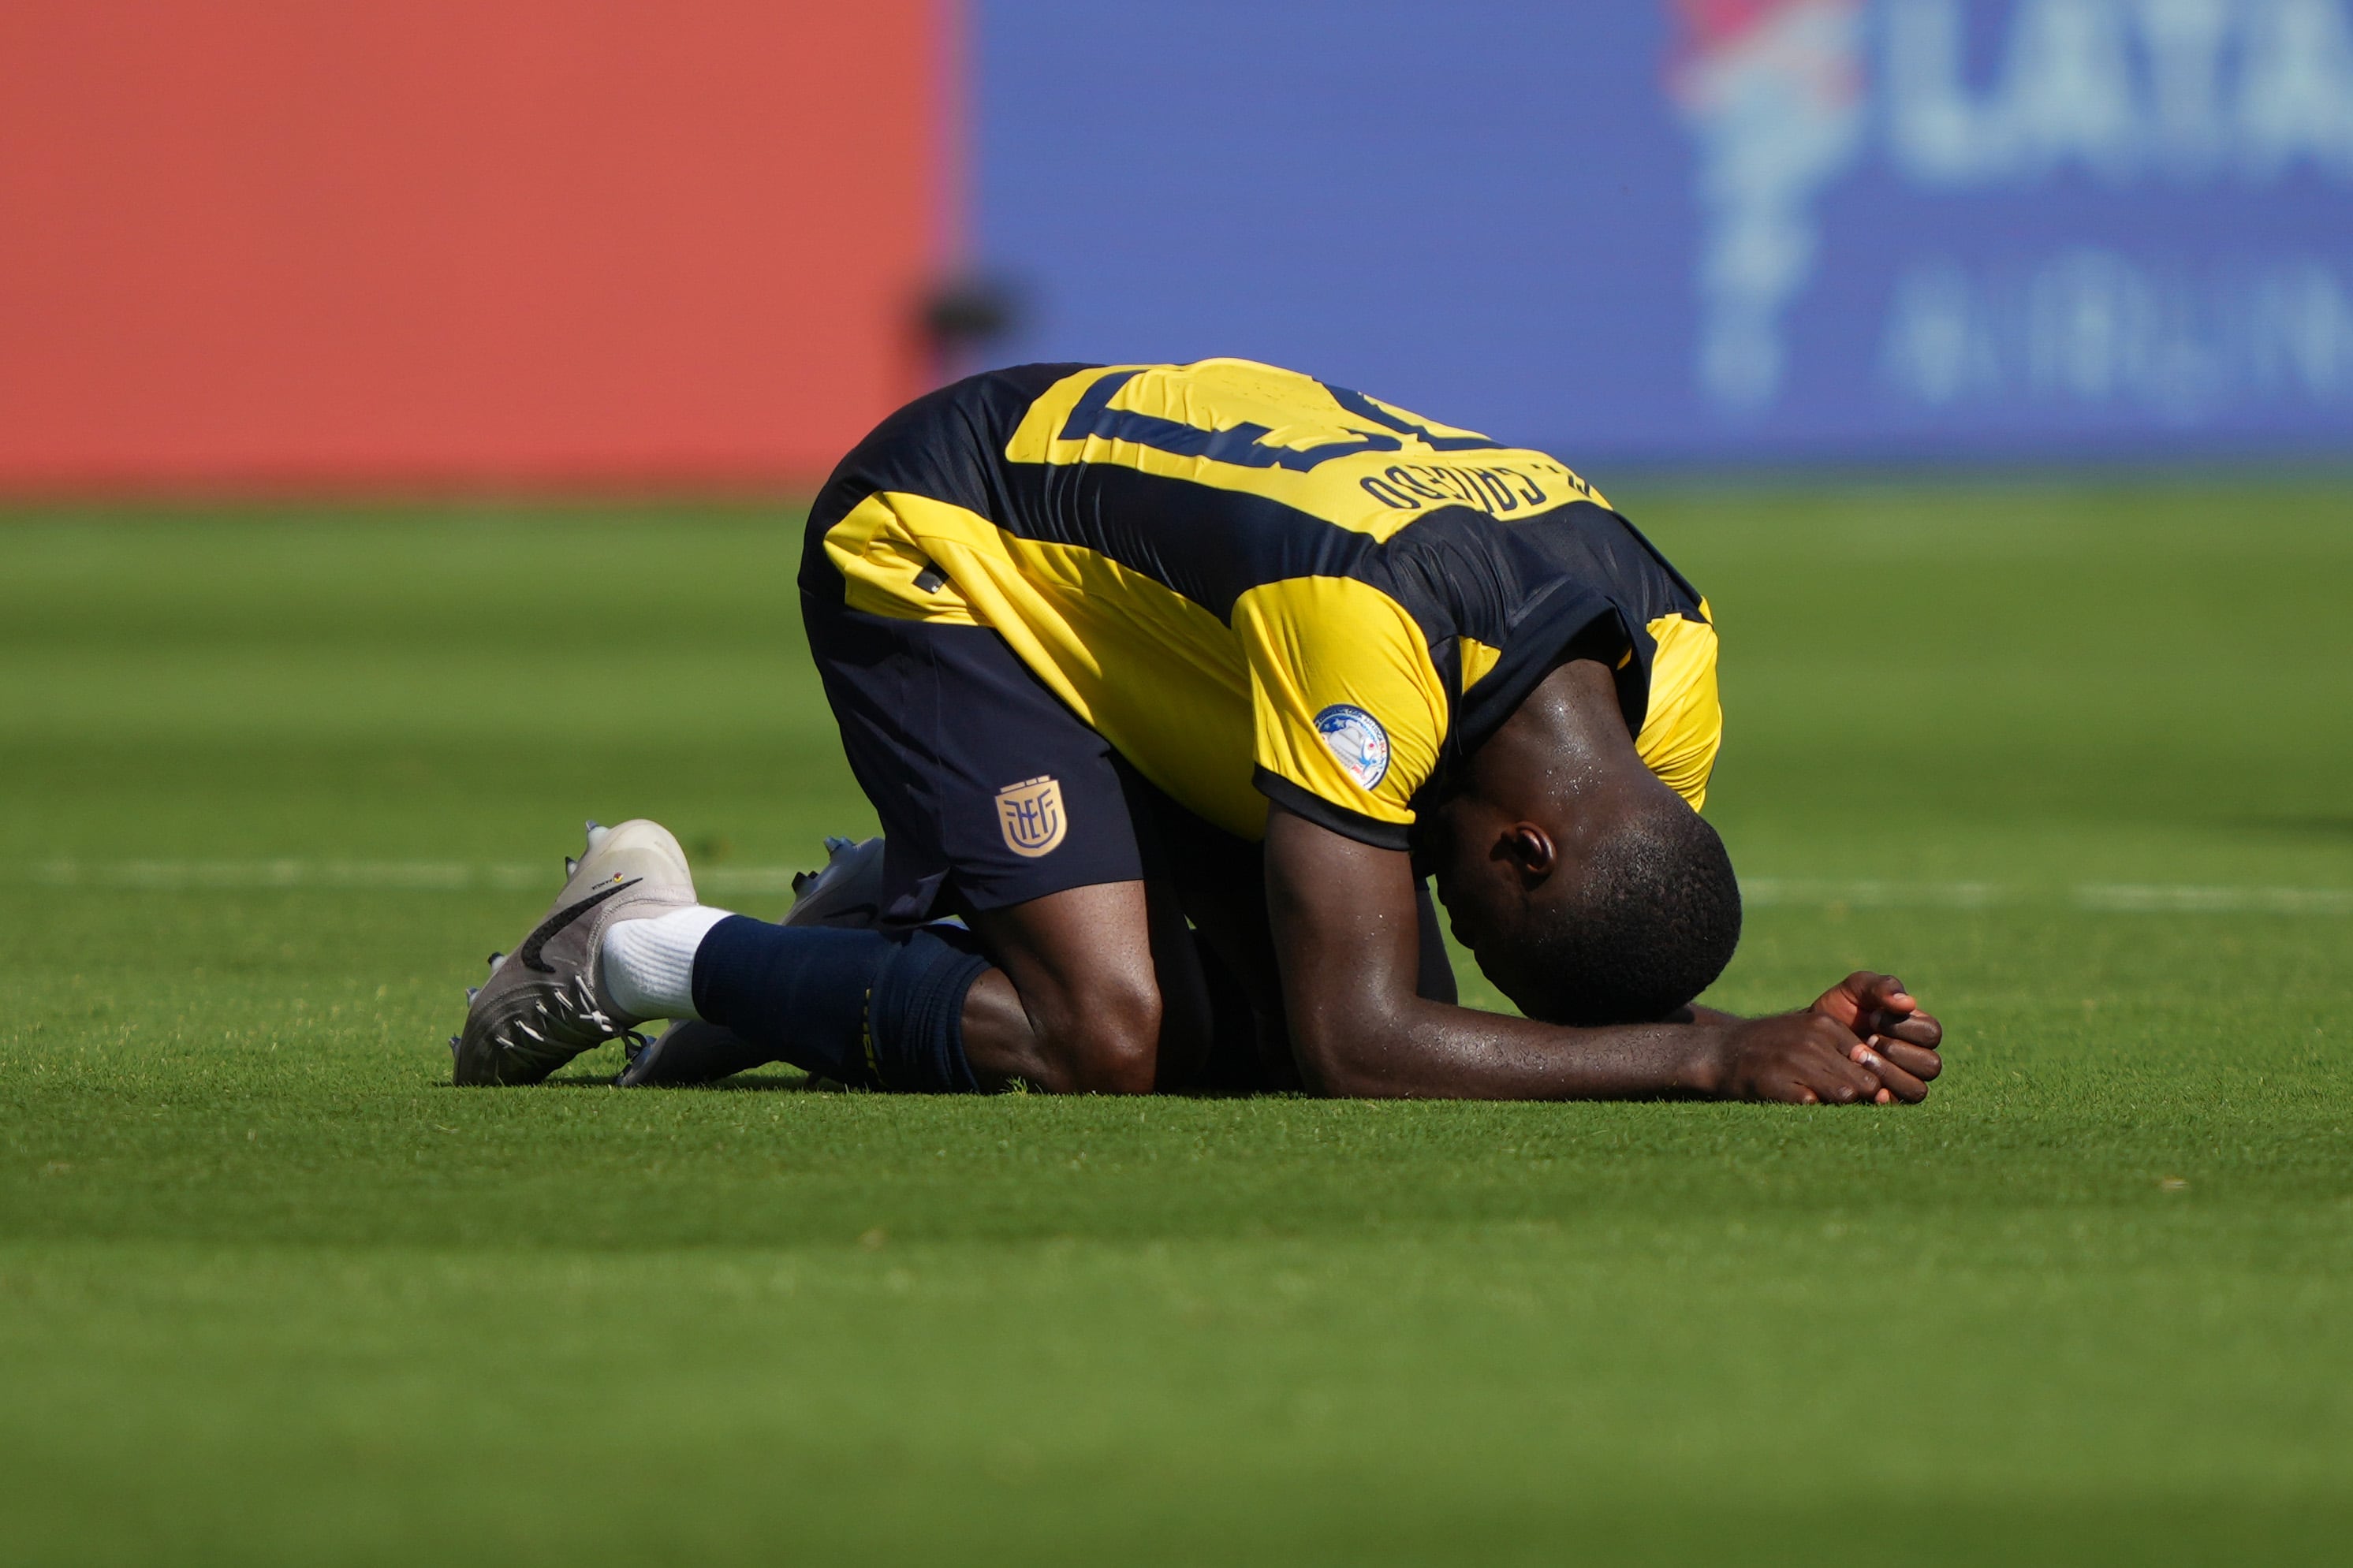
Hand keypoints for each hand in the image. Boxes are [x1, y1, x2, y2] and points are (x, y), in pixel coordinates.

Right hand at [1687, 1011, 1910, 1104]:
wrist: (1720, 1051)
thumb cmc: (1773, 1047)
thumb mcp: (1809, 1033)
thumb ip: (1844, 1051)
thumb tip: (1884, 1086)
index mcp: (1826, 1024)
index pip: (1873, 1060)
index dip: (1871, 1080)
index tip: (1857, 1089)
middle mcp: (1814, 1039)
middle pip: (1866, 1082)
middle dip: (1861, 1097)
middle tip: (1843, 1101)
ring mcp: (1794, 1061)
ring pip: (1846, 1096)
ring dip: (1838, 1105)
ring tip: (1821, 1102)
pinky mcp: (1776, 1084)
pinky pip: (1814, 1107)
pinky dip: (1811, 1110)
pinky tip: (1796, 1102)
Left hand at [1807, 971, 1943, 1102]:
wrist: (1811, 1034)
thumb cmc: (1841, 1008)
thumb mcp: (1858, 988)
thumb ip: (1882, 987)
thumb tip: (1909, 1003)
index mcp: (1918, 1030)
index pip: (1932, 1034)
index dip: (1904, 1026)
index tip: (1873, 1017)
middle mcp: (1917, 1058)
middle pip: (1931, 1065)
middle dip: (1897, 1051)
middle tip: (1868, 1040)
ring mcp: (1903, 1080)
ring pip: (1917, 1089)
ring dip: (1888, 1072)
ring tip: (1860, 1057)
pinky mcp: (1886, 1097)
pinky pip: (1896, 1104)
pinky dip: (1882, 1095)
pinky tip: (1860, 1078)